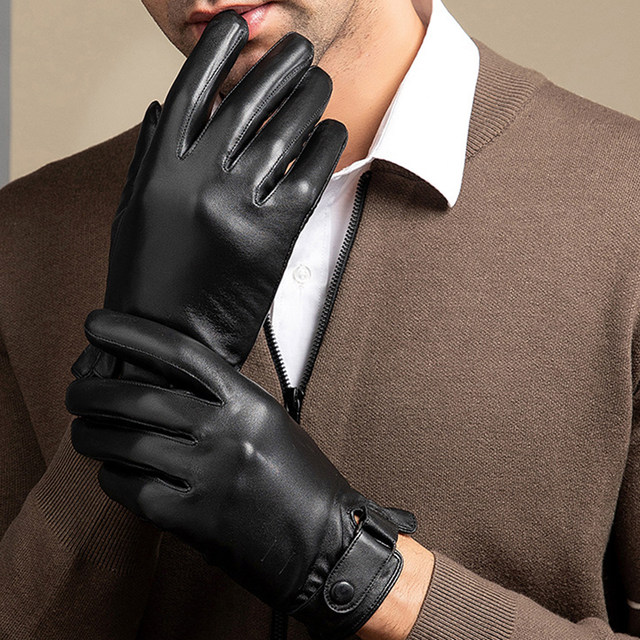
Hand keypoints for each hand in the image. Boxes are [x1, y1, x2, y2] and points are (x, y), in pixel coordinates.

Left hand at [67, 309, 417, 639]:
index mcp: (250, 404)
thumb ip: (227, 402)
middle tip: (77, 390)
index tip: (98, 325)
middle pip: (141, 398)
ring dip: (93, 435)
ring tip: (83, 431)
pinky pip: (132, 489)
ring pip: (127, 444)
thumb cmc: (301, 480)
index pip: (181, 354)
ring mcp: (208, 476)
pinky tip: (112, 470)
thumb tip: (170, 384)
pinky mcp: (192, 519)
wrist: (324, 542)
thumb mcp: (271, 423)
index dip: (132, 335)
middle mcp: (227, 434)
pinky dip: (112, 476)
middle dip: (94, 391)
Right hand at [76, 10, 346, 375]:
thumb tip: (161, 107)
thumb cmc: (149, 280)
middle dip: (277, 66)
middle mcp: (196, 179)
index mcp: (158, 170)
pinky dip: (325, 148)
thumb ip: (148, 158)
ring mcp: (235, 206)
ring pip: (283, 133)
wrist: (168, 342)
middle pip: (245, 101)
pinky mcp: (271, 237)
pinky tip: (333, 131)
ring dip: (308, 99)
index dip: (215, 51)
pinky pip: (308, 178)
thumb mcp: (133, 215)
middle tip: (300, 49)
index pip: (190, 90)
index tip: (236, 25)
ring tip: (321, 82)